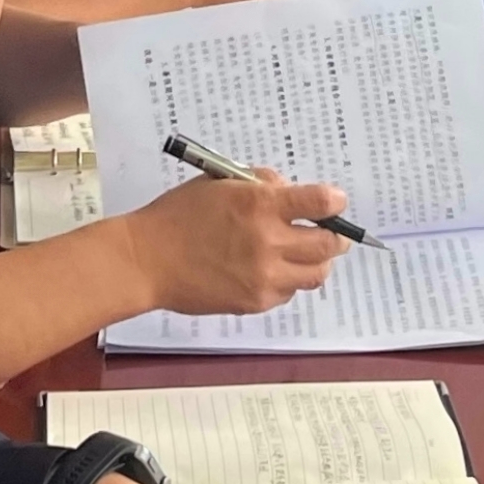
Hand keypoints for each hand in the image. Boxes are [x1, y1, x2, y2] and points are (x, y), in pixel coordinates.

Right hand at [119, 172, 351, 314]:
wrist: (147, 260)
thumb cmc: (179, 216)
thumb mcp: (219, 182)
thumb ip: (260, 183)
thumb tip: (289, 192)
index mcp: (260, 205)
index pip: (320, 202)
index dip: (334, 202)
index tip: (335, 202)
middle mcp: (269, 241)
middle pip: (330, 244)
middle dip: (336, 236)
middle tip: (333, 233)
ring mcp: (264, 276)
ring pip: (316, 273)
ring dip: (317, 262)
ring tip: (304, 254)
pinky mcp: (256, 301)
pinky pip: (289, 292)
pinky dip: (288, 280)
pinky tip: (271, 270)